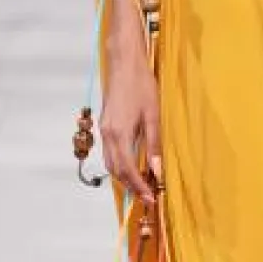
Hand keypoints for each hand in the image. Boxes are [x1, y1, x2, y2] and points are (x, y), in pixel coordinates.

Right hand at [99, 46, 162, 205]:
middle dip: (131, 186)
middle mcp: (107, 134)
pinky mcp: (105, 124)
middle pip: (116, 170)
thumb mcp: (153, 116)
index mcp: (119, 134)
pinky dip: (121, 163)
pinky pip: (110, 151)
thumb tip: (158, 171)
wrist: (124, 63)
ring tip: (143, 184)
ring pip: (111, 162)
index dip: (139, 187)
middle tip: (148, 196)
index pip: (128, 170)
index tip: (151, 198)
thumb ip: (154, 145)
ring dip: (125, 176)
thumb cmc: (141, 85)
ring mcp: (104, 129)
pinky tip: (134, 164)